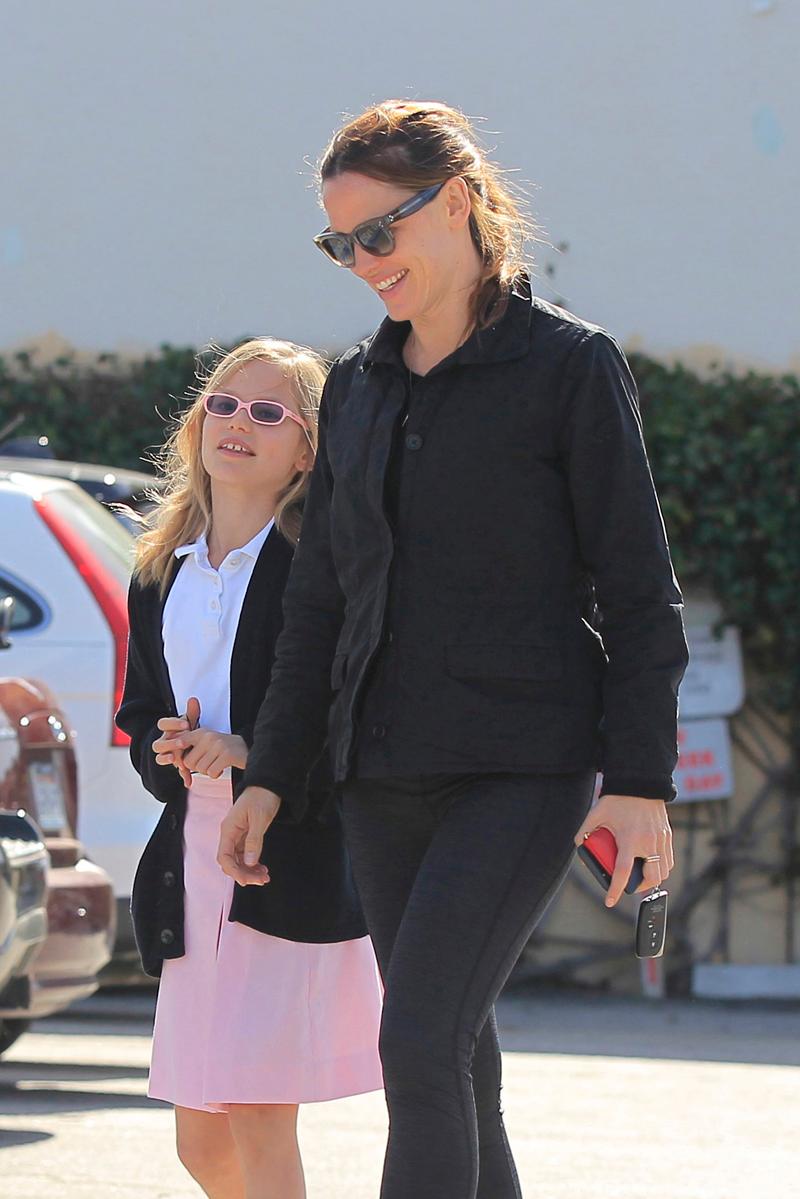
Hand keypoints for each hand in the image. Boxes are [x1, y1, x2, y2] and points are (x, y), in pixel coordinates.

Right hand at [152, 697, 200, 786]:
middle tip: (182, 742)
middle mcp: (164, 742)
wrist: (193, 743)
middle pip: (157, 744)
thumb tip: (193, 699)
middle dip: (169, 743)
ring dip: (167, 759)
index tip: (186, 724)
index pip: (162, 724)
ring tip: (177, 759)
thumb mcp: (192, 720)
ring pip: (160, 757)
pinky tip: (189, 780)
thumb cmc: (189, 729)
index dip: (172, 724)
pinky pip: (176, 771)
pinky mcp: (177, 764)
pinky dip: (183, 775)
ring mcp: (168, 754)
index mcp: (167, 729)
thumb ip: (192, 712)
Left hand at [165, 729, 247, 777]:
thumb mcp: (206, 742)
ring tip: (217, 764)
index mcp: (201, 732)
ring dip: (208, 771)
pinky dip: (216, 774)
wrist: (247, 748)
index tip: (181, 763)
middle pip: (188, 762)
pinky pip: (212, 773)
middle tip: (207, 764)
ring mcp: (218, 745)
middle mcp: (209, 736)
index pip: (180, 743)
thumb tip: (172, 756)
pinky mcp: (227, 755)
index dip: (178, 756)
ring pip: (200, 769)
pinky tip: (223, 768)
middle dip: (196, 768)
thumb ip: (189, 745)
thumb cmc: (222, 749)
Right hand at [217, 786, 280, 885]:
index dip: (234, 871)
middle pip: (231, 862)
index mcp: (229, 829)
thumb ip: (254, 841)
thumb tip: (249, 862)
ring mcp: (237, 836)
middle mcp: (230, 834)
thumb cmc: (262, 797)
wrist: (269, 784)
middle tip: (262, 880)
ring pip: (238, 861)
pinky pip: (245, 855)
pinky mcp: (246, 836)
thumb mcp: (260, 819)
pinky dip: (253, 864)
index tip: (247, 880)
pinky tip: (262, 869)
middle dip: (244, 874)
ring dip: (250, 871)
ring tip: (265, 877)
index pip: (224, 857)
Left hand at [574, 793, 672, 907]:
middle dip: (639, 888)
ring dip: (652, 879)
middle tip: (629, 886)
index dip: (615, 890)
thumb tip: (578, 847)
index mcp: (629, 839)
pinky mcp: (667, 836)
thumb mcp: (596, 814)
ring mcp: (661, 840)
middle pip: (651, 878)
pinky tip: (651, 864)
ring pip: (663, 872)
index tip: (610, 901)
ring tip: (639, 876)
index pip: (622, 872)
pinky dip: (661, 867)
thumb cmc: (617, 799)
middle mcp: (648, 842)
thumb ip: (584, 832)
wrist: (640, 782)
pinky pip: (669, 860)